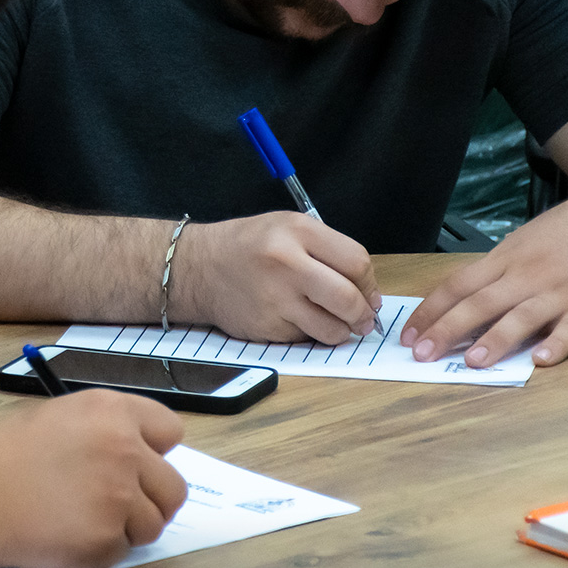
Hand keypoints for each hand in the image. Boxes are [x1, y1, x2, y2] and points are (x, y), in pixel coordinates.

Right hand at [0, 389, 186, 567]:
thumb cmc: (1, 456)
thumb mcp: (57, 416)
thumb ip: (105, 428)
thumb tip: (138, 452)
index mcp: (111, 411)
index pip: (171, 432)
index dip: (154, 450)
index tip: (139, 463)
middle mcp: (124, 450)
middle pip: (174, 487)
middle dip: (151, 497)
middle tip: (120, 503)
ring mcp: (118, 498)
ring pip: (154, 524)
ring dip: (129, 527)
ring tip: (85, 518)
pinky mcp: (106, 540)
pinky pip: (123, 551)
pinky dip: (101, 549)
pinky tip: (67, 534)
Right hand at [174, 213, 380, 342]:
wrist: (198, 268)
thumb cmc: (248, 246)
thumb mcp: (288, 227)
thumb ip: (327, 250)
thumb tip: (366, 291)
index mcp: (297, 231)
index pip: (356, 262)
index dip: (369, 283)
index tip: (367, 293)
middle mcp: (286, 263)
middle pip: (348, 298)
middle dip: (363, 315)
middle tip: (363, 319)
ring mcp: (275, 298)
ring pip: (331, 328)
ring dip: (342, 331)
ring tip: (336, 324)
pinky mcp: (266, 326)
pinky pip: (305, 339)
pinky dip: (310, 335)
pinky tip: (298, 321)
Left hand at [403, 181, 567, 367]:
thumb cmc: (567, 235)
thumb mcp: (521, 244)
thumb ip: (493, 273)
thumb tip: (455, 301)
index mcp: (505, 261)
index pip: (457, 286)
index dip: (431, 311)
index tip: (407, 336)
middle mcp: (527, 277)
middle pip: (480, 304)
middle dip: (448, 330)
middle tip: (421, 355)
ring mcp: (560, 294)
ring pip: (521, 318)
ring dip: (496, 340)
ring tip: (472, 362)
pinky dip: (556, 344)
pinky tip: (541, 361)